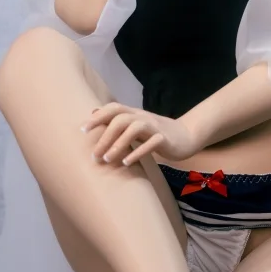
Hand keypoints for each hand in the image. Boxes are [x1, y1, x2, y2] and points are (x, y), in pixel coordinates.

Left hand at [81, 103, 198, 165]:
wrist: (187, 136)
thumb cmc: (157, 133)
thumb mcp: (136, 124)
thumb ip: (118, 120)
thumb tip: (94, 112)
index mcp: (135, 114)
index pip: (114, 108)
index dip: (98, 116)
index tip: (83, 130)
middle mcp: (143, 117)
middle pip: (120, 119)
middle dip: (105, 136)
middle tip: (94, 155)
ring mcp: (155, 127)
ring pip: (134, 129)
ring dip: (118, 144)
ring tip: (108, 160)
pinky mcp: (165, 139)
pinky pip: (150, 144)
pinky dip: (137, 152)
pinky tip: (127, 163)